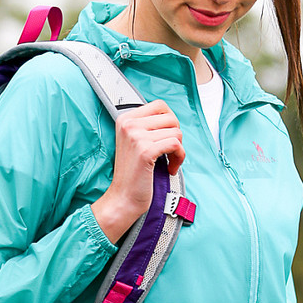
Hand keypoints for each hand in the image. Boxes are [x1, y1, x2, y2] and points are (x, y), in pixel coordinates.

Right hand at [92, 100, 185, 243]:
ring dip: (179, 150)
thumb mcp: (134, 142)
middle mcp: (129, 124)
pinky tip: (170, 168)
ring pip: (176, 131)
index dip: (170, 121)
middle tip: (170, 152)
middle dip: (177, 136)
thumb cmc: (133, 173)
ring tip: (170, 162)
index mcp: (125, 119)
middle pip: (171, 118)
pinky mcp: (145, 151)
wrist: (123, 197)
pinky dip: (179, 158)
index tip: (167, 138)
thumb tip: (171, 118)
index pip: (160, 105)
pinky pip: (175, 144)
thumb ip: (148, 127)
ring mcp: (136, 137)